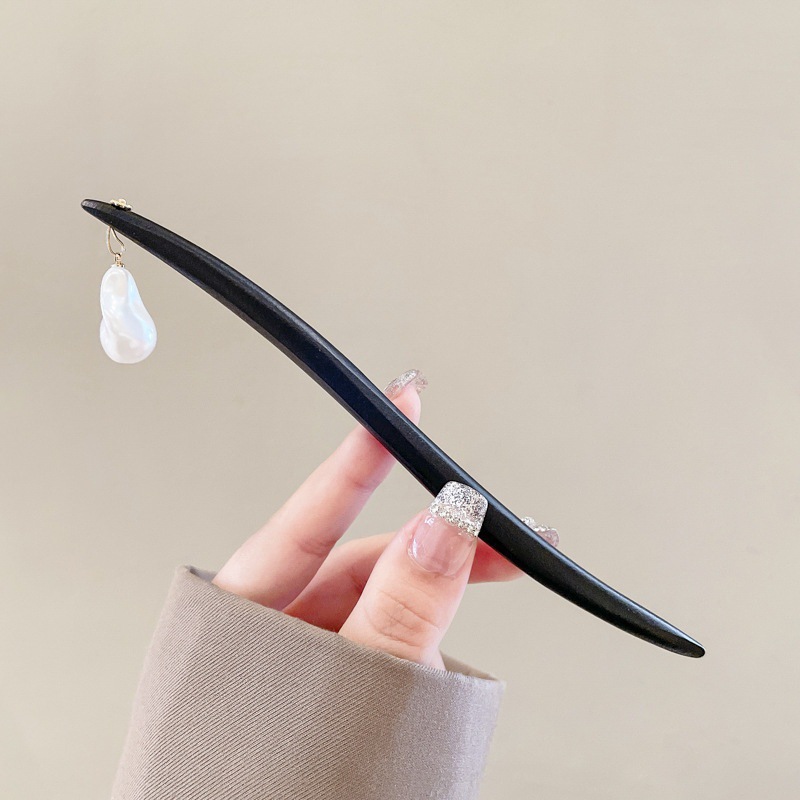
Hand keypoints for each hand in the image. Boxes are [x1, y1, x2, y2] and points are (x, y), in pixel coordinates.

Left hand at [212, 369, 556, 669]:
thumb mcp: (354, 699)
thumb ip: (402, 613)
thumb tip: (443, 525)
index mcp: (240, 625)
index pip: (304, 522)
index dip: (354, 461)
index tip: (396, 404)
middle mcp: (268, 634)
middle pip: (354, 562)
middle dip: (430, 545)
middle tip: (498, 533)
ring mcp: (300, 664)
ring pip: (378, 601)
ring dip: (436, 594)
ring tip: (494, 588)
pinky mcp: (330, 687)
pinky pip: (384, 637)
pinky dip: (424, 631)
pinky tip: (448, 644)